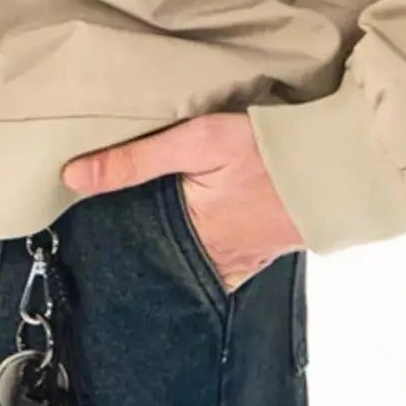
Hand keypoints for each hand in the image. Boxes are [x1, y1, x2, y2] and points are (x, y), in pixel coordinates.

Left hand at [60, 109, 305, 292]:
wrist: (333, 166)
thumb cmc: (265, 149)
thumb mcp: (197, 141)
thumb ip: (136, 159)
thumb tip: (73, 177)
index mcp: (189, 234)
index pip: (132, 242)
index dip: (108, 233)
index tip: (82, 224)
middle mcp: (210, 258)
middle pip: (159, 257)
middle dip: (137, 244)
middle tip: (108, 226)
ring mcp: (237, 260)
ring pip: (186, 262)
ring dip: (169, 248)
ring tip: (147, 226)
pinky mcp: (257, 255)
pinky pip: (218, 264)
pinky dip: (200, 252)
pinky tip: (192, 236)